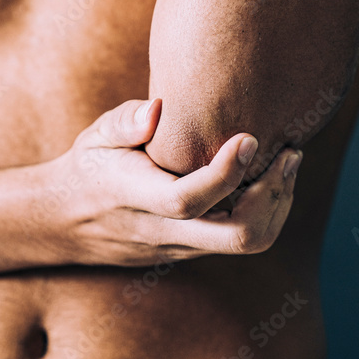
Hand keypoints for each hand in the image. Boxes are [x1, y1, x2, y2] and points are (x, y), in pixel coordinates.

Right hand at [40, 98, 300, 267]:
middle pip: (235, 236)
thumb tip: (157, 110)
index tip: (250, 137)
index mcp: (135, 197)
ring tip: (287, 162)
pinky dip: (266, 209)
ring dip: (277, 204)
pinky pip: (241, 239)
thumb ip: (124, 122)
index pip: (187, 200)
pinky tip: (269, 175)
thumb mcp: (95, 135)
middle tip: (289, 154)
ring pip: (246, 242)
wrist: (69, 222)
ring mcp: (183, 245)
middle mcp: (163, 230)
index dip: (225, 173)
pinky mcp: (196, 248)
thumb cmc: (90, 167)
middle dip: (272, 196)